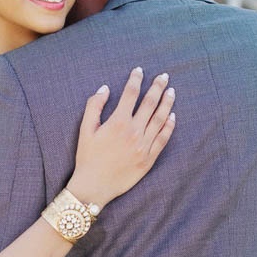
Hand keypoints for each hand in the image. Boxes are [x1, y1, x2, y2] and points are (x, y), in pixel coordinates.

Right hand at [67, 67, 175, 207]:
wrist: (95, 185)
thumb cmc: (87, 157)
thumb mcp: (84, 130)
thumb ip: (94, 106)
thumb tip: (104, 89)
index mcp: (118, 122)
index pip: (130, 94)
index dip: (135, 80)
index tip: (139, 71)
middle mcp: (134, 131)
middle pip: (150, 103)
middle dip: (157, 87)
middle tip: (164, 76)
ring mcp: (144, 144)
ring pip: (160, 118)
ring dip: (167, 102)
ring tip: (171, 91)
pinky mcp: (149, 157)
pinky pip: (163, 138)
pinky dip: (169, 125)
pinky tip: (171, 116)